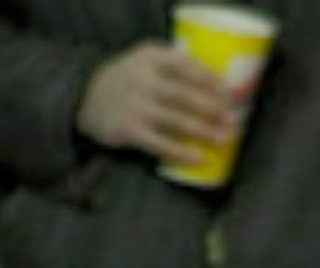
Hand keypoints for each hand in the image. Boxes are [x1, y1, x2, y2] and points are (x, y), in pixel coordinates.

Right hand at [75, 42, 233, 161]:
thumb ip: (176, 68)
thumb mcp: (146, 63)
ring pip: (178, 121)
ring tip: (225, 139)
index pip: (186, 66)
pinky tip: (200, 158)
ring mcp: (135, 105)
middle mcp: (142, 78)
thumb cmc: (130, 82)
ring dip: (205, 132)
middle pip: (186, 96)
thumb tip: (223, 92)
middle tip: (234, 121)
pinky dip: (182, 153)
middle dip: (214, 110)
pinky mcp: (129, 130)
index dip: (212, 81)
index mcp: (149, 57)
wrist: (85, 98)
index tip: (230, 95)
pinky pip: (161, 144)